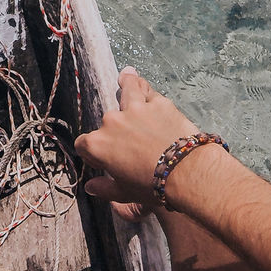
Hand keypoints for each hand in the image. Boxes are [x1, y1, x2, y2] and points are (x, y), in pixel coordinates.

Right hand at [74, 67, 200, 207]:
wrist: (186, 173)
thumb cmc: (153, 187)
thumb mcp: (124, 194)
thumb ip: (104, 189)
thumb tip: (91, 186)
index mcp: (98, 145)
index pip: (83, 144)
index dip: (92, 151)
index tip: (103, 158)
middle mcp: (111, 122)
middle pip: (107, 120)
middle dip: (116, 128)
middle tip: (130, 140)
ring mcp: (134, 109)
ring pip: (127, 90)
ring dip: (127, 84)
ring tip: (127, 77)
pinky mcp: (157, 102)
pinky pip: (148, 91)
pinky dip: (147, 90)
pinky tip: (146, 87)